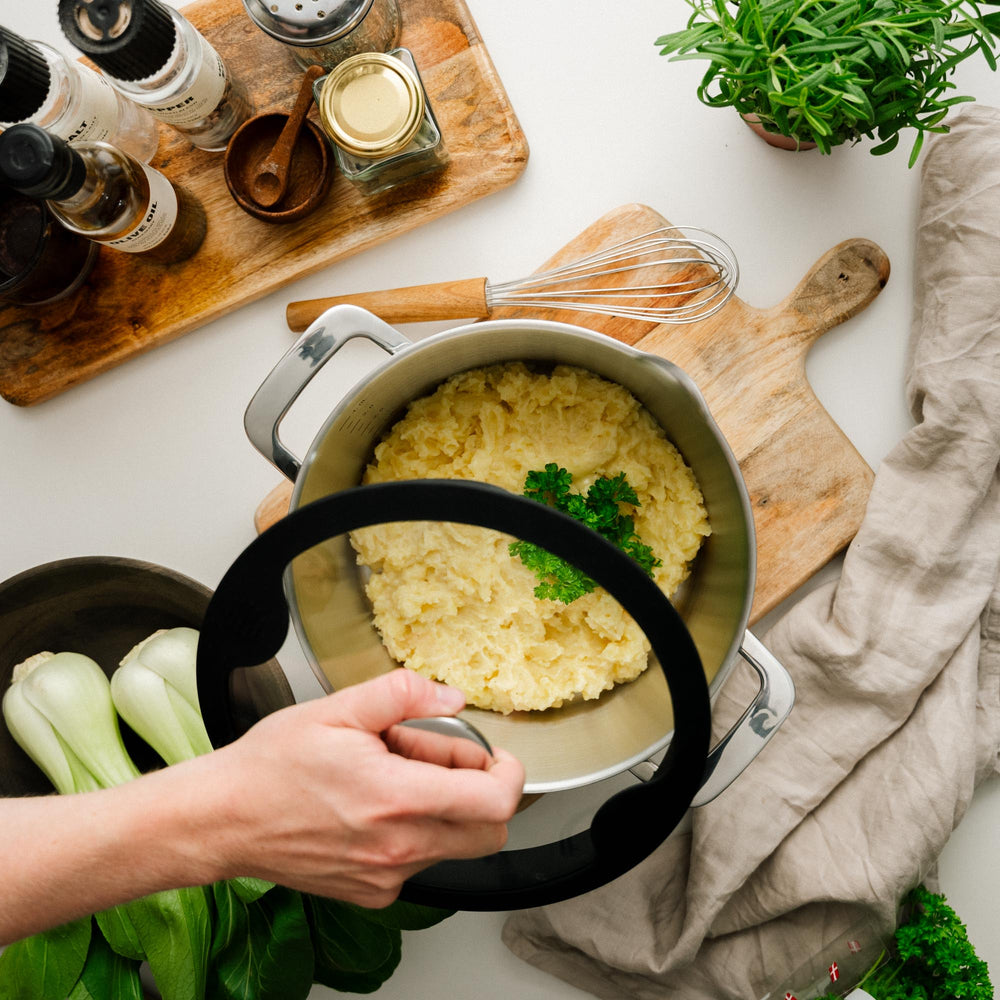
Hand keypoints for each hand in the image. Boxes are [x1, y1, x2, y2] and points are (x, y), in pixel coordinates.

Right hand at [200, 669, 524, 906]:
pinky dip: (416, 831)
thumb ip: (404, 695)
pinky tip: (375, 804)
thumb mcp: (338, 708)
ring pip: (455, 844)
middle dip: (481, 790)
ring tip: (392, 775)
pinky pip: (421, 861)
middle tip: (439, 759)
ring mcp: (386, 878)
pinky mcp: (372, 893)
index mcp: (396, 800)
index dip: (508, 773)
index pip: (495, 803)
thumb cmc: (271, 766)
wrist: (222, 820)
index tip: (491, 753)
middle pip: (489, 832)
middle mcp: (398, 850)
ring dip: (443, 806)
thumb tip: (452, 698)